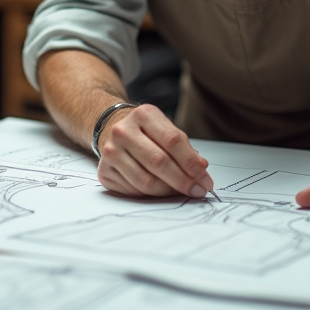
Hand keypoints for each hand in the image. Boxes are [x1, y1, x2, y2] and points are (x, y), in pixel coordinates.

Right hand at [96, 103, 214, 198]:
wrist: (111, 130)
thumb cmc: (145, 132)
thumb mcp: (165, 129)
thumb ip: (184, 148)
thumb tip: (201, 170)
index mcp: (143, 115)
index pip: (173, 141)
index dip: (192, 163)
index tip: (205, 179)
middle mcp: (123, 131)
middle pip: (159, 162)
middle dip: (183, 181)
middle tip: (198, 191)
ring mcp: (110, 151)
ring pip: (146, 181)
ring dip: (168, 191)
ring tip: (180, 192)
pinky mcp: (104, 171)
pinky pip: (133, 191)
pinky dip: (151, 195)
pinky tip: (160, 190)